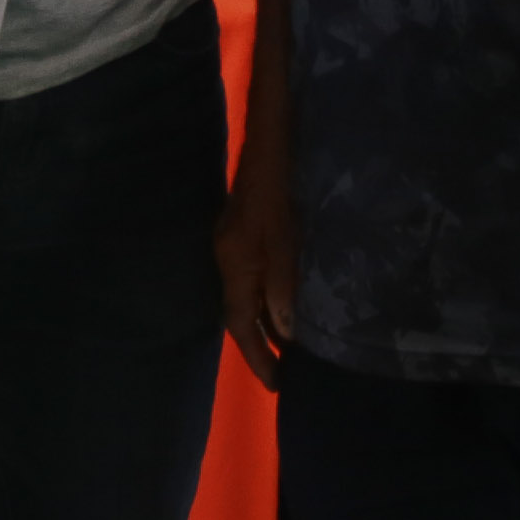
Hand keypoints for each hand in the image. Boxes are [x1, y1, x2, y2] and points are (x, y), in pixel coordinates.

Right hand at [218, 147, 296, 387]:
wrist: (270, 134)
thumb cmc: (279, 183)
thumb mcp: (284, 236)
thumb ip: (283, 284)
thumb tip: (286, 332)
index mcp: (235, 263)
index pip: (240, 324)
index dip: (257, 356)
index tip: (277, 385)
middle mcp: (229, 257)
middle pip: (239, 313)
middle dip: (259, 345)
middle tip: (285, 373)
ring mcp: (235, 243)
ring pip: (247, 295)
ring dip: (265, 322)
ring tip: (290, 348)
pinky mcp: (245, 230)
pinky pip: (253, 277)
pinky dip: (268, 297)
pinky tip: (287, 302)